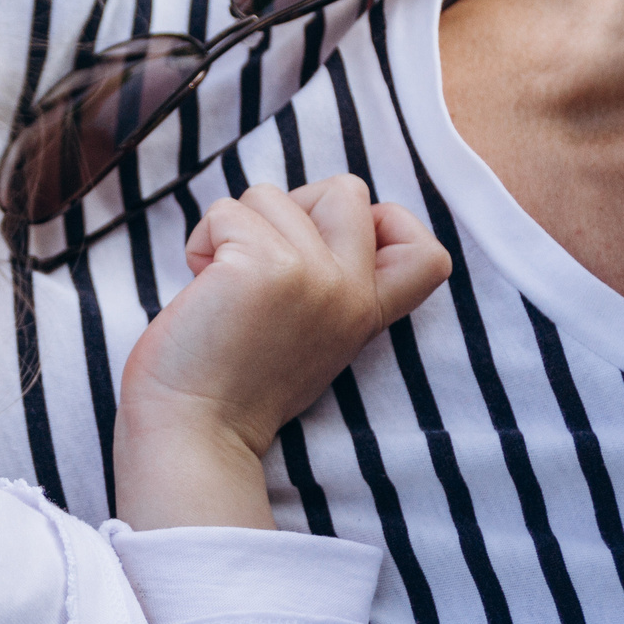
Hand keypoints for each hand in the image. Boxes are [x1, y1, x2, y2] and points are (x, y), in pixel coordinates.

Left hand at [116, 176, 449, 529]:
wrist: (193, 431)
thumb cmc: (230, 381)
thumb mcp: (311, 335)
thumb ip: (328, 283)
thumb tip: (308, 212)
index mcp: (366, 313)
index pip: (430, 254)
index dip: (387, 225)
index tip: (329, 252)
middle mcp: (351, 291)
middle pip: (347, 191)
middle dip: (292, 208)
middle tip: (259, 263)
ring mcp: (313, 276)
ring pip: (270, 195)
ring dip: (234, 230)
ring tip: (223, 289)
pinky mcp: (264, 265)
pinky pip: (224, 212)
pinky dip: (201, 243)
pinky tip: (200, 289)